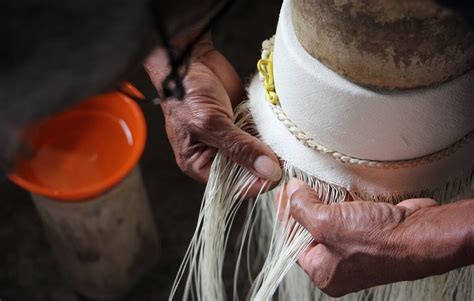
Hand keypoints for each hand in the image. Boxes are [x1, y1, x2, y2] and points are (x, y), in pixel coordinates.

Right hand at [145, 34, 280, 188]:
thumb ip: (240, 148)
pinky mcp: (245, 123)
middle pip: (249, 171)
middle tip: (287, 157)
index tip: (279, 174)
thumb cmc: (187, 92)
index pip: (233, 185)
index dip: (257, 183)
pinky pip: (263, 135)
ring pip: (259, 153)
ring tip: (286, 141)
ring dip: (272, 148)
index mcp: (200, 163)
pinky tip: (282, 128)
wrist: (191, 58)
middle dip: (267, 165)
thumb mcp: (211, 123)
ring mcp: (233, 139)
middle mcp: (217, 155)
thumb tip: (269, 171)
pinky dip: (273, 132)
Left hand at [285, 179, 473, 296]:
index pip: (293, 243)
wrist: (421, 235)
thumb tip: (292, 193)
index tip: (284, 195)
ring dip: (326, 202)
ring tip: (319, 184)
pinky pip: (350, 216)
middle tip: (301, 186)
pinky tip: (342, 189)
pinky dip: (345, 202)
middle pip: (312, 231)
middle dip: (307, 207)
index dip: (287, 217)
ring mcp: (357, 250)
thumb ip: (302, 208)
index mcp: (324, 271)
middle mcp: (340, 265)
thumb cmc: (379, 241)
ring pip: (332, 221)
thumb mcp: (327, 223)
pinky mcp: (372, 234)